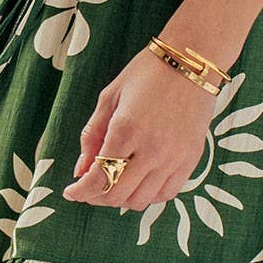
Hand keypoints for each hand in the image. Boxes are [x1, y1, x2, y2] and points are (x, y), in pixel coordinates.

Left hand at [61, 46, 217, 213]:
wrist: (191, 62)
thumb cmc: (147, 74)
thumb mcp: (109, 98)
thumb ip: (92, 136)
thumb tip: (80, 170)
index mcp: (125, 130)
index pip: (98, 178)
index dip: (80, 192)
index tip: (71, 192)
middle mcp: (151, 149)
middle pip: (117, 195)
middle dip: (96, 197)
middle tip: (88, 190)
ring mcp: (174, 157)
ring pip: (141, 200)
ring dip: (121, 199)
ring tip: (113, 185)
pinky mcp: (191, 160)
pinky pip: (167, 194)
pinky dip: (149, 196)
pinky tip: (139, 183)